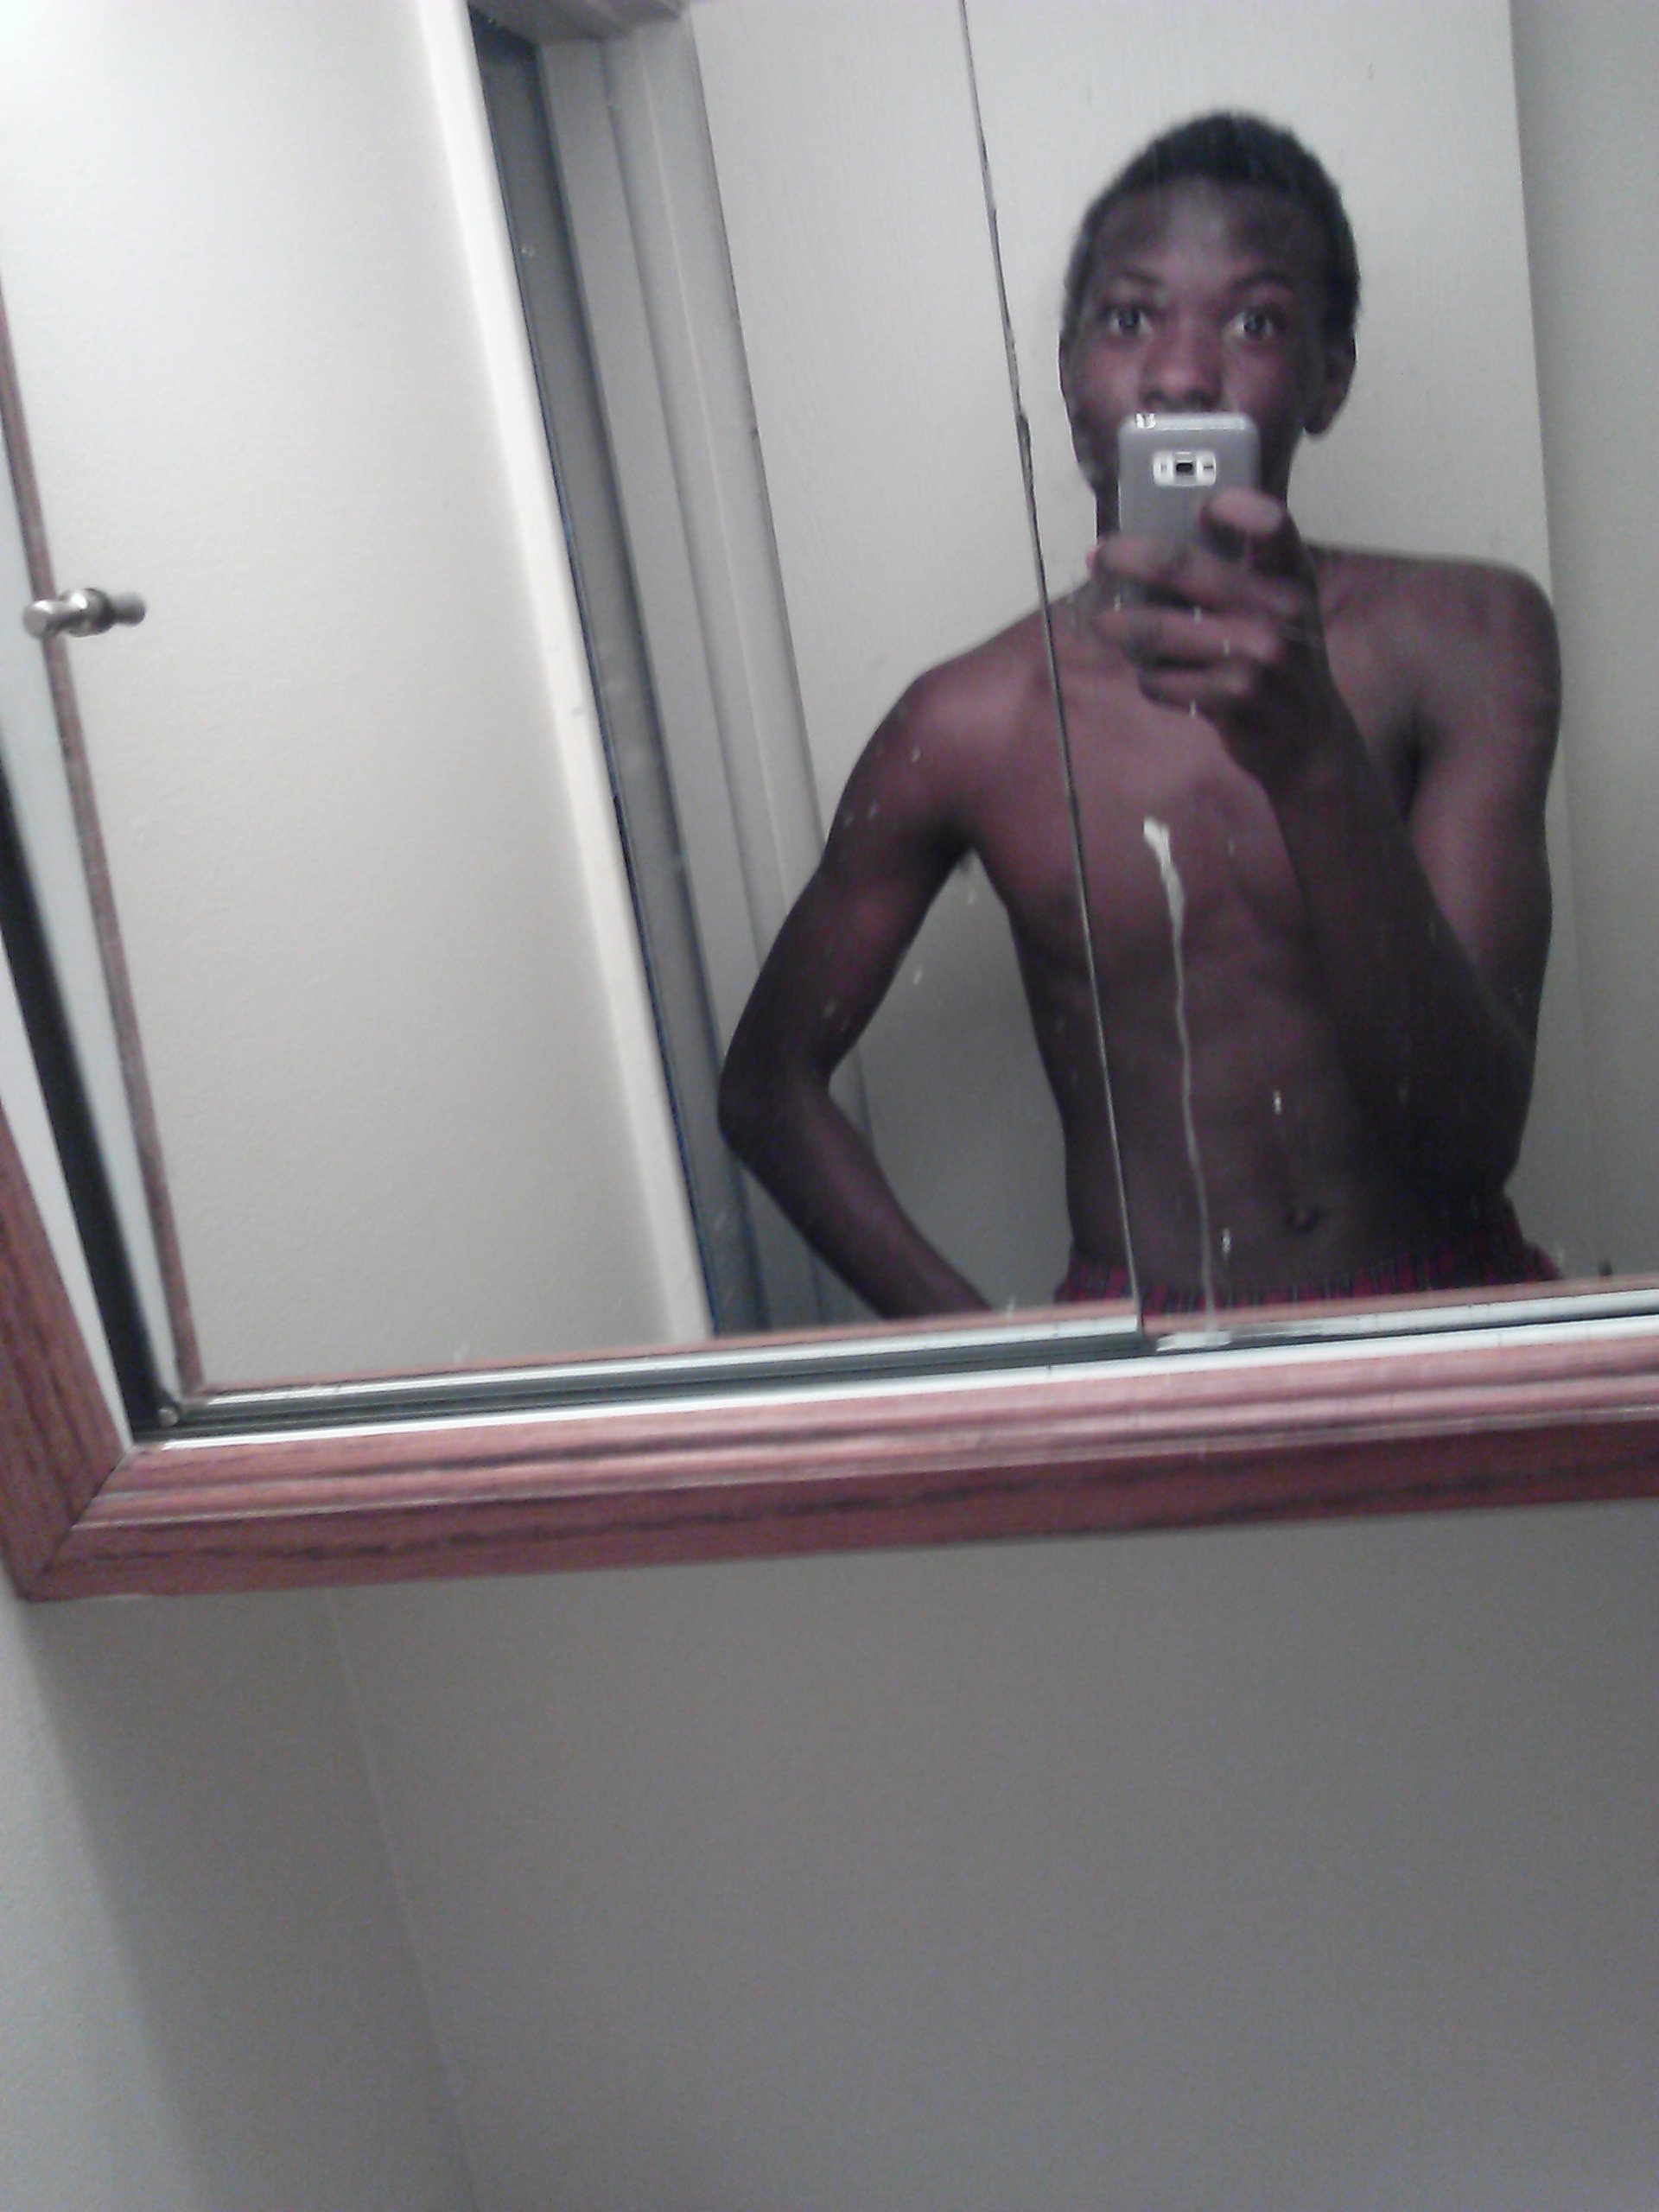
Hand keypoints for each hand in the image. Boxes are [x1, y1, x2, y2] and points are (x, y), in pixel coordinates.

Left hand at [1090, 489, 1353, 793]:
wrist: (1309, 738)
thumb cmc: (1281, 662)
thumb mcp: (1281, 611)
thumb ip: (1241, 577)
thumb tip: (1156, 548)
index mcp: (1293, 578)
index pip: (1272, 523)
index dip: (1232, 505)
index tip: (1196, 505)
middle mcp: (1280, 612)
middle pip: (1184, 566)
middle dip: (1128, 557)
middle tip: (1098, 556)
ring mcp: (1258, 658)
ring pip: (1158, 631)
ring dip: (1119, 626)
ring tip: (1103, 623)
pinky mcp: (1234, 700)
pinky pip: (1162, 681)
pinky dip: (1149, 679)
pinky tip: (1154, 677)